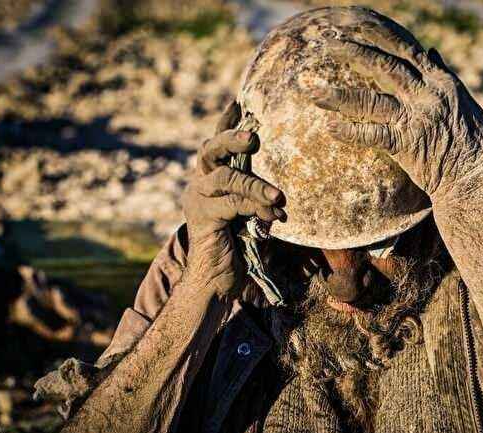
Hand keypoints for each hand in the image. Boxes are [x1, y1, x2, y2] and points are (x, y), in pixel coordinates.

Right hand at [181, 101, 284, 297]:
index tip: (239, 101)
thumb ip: (258, 194)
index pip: (216, 144)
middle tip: (252, 136)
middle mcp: (199, 184)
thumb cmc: (239, 246)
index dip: (226, 122)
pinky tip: (273, 219)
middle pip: (210, 150)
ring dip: (255, 185)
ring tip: (278, 197)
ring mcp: (197, 200)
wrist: (216, 280)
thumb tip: (285, 182)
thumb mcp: (251, 213)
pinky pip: (232, 204)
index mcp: (210, 178)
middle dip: (231, 138)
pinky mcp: (202, 218)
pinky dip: (255, 209)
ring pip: (226, 179)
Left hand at [311, 38, 482, 200]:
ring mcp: (415, 119)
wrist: (477, 176)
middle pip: (382, 65)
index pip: (404, 49)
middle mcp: (426, 94)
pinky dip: (348, 131)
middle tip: (326, 44)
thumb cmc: (472, 141)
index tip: (356, 25)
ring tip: (311, 91)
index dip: (377, 36)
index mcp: (439, 81)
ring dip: (337, 95)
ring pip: (369, 100)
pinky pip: (371, 135)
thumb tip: (429, 51)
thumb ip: (442, 74)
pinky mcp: (406, 145)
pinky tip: (328, 128)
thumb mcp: (463, 100)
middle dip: (351, 52)